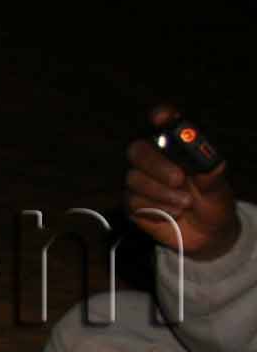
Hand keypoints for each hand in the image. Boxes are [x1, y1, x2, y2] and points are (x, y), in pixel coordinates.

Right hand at [126, 107, 238, 260]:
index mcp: (176, 147)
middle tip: (178, 179)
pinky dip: (156, 208)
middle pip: (138, 149)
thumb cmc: (213, 203)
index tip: (163, 117)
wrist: (206, 234)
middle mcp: (154, 159)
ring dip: (163, 193)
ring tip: (186, 203)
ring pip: (135, 179)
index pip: (164, 122)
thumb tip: (210, 164)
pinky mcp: (132, 202)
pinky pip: (133, 201)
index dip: (161, 116)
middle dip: (157, 165)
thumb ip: (212, 176)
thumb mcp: (219, 189)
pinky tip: (172, 213)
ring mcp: (140, 180)